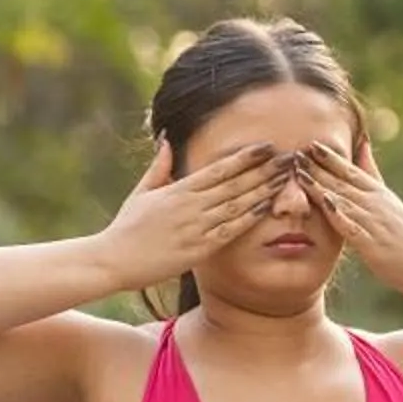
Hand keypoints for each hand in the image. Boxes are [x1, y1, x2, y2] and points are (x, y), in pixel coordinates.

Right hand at [94, 140, 290, 293]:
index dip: (246, 157)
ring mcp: (195, 227)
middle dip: (265, 170)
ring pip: (237, 205)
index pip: (219, 168)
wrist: (111, 260)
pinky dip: (249, 218)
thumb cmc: (125, 227)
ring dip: (264, 190)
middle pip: (235, 183)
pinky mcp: (197, 249)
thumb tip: (167, 141)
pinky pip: (229, 231)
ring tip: (287, 179)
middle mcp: (189, 206)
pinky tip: (267, 208)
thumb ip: (159, 167)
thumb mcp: (141, 192)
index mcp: (177, 190)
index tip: (268, 146)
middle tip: (291, 158)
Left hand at [297, 140, 402, 297]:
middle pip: (341, 181)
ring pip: (343, 199)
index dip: (328, 157)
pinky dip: (339, 213)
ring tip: (299, 173)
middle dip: (317, 167)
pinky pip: (352, 226)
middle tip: (293, 152)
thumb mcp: (388, 198)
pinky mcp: (373, 243)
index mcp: (377, 193)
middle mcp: (375, 203)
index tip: (308, 143)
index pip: (349, 171)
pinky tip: (324, 204)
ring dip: (320, 186)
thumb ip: (372, 173)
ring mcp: (374, 221)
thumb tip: (362, 143)